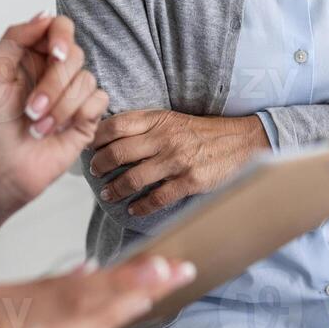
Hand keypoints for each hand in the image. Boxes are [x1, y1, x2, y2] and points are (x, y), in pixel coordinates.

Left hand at [0, 13, 110, 217]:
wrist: (0, 169)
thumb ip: (14, 38)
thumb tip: (44, 15)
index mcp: (33, 55)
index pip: (60, 27)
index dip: (61, 36)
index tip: (54, 54)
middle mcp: (56, 71)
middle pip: (75, 54)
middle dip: (54, 84)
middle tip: (31, 109)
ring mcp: (72, 94)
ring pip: (87, 80)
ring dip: (60, 108)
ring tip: (38, 128)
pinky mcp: (87, 116)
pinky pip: (99, 100)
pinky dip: (77, 115)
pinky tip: (57, 132)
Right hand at [0, 255, 197, 327]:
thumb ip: (43, 288)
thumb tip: (88, 272)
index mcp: (15, 325)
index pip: (83, 296)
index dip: (127, 282)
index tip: (160, 269)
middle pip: (99, 318)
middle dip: (140, 293)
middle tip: (177, 271)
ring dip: (123, 310)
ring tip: (155, 282)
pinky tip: (117, 312)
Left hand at [88, 110, 268, 216]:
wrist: (240, 141)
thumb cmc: (201, 132)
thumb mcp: (171, 118)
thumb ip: (145, 125)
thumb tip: (110, 135)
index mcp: (158, 119)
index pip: (116, 125)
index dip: (96, 136)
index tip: (88, 146)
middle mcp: (164, 138)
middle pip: (118, 152)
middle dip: (100, 165)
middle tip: (94, 172)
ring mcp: (177, 160)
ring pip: (133, 178)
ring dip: (115, 189)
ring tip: (107, 194)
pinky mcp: (189, 181)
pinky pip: (156, 198)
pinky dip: (140, 207)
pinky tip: (133, 209)